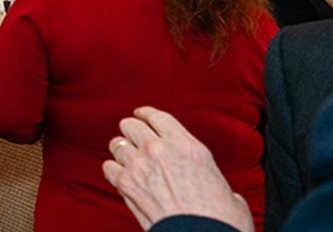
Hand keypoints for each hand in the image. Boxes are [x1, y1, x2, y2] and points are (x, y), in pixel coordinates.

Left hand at [100, 106, 251, 231]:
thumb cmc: (218, 218)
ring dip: (121, 150)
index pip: (158, 116)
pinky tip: (119, 175)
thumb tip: (207, 180)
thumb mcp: (224, 186)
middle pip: (131, 125)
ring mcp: (140, 165)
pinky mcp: (126, 184)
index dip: (146, 114)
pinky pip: (107, 167)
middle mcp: (160, 150)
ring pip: (117, 143)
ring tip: (127, 157)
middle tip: (133, 137)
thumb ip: (206, 172)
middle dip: (131, 131)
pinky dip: (112, 170)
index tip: (142, 115)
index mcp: (188, 146)